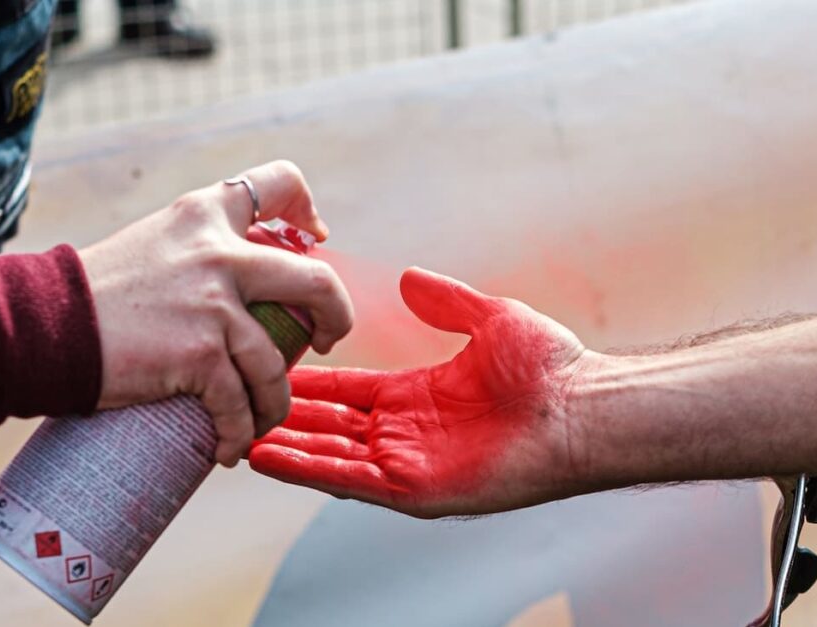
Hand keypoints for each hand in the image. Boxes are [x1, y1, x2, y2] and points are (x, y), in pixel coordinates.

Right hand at [79, 160, 353, 465]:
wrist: (38, 326)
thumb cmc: (91, 296)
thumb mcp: (152, 246)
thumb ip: (199, 254)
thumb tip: (240, 287)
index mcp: (204, 215)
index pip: (277, 182)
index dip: (306, 210)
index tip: (314, 238)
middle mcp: (218, 252)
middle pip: (316, 281)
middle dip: (336, 317)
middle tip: (325, 340)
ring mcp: (214, 305)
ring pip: (277, 364)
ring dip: (274, 402)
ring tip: (256, 420)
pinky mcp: (199, 355)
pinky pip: (240, 404)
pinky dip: (238, 432)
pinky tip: (227, 446)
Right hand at [249, 267, 589, 517]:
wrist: (582, 406)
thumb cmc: (549, 368)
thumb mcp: (488, 318)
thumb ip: (446, 301)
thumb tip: (408, 279)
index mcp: (416, 396)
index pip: (347, 390)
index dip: (308, 380)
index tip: (269, 367)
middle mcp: (405, 431)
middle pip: (328, 425)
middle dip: (283, 416)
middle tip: (234, 402)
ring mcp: (407, 463)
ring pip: (328, 453)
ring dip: (283, 444)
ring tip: (234, 432)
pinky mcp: (414, 489)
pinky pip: (348, 478)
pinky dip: (306, 469)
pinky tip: (267, 457)